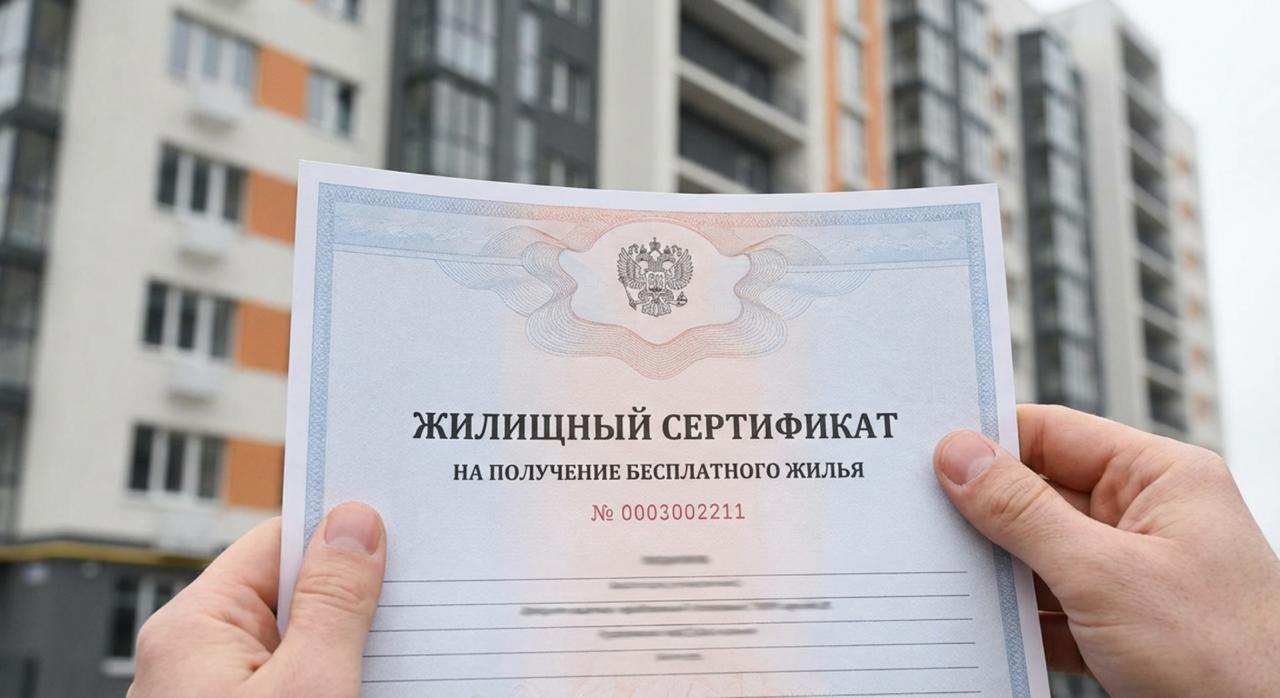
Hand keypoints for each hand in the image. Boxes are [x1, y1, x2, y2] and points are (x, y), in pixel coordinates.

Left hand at [128, 502, 386, 697]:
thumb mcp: (310, 686)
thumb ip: (334, 603)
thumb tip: (353, 524)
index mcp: (190, 628)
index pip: (277, 543)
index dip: (340, 535)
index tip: (396, 531)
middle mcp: (190, 657)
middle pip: (289, 595)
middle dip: (349, 601)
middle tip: (407, 615)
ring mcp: (210, 693)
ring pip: (294, 645)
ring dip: (342, 649)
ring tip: (386, 665)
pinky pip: (287, 680)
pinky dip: (326, 681)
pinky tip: (363, 686)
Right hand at [935, 404, 1279, 697]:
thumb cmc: (1230, 657)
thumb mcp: (1105, 574)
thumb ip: (1024, 512)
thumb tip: (961, 457)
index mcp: (1161, 479)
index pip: (1056, 434)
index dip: (991, 439)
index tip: (928, 451)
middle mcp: (1148, 517)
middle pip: (1040, 494)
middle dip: (984, 513)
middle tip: (921, 519)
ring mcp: (1133, 575)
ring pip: (1039, 554)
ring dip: (998, 572)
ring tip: (947, 577)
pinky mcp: (1120, 626)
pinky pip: (1051, 606)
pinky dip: (1018, 619)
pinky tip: (986, 627)